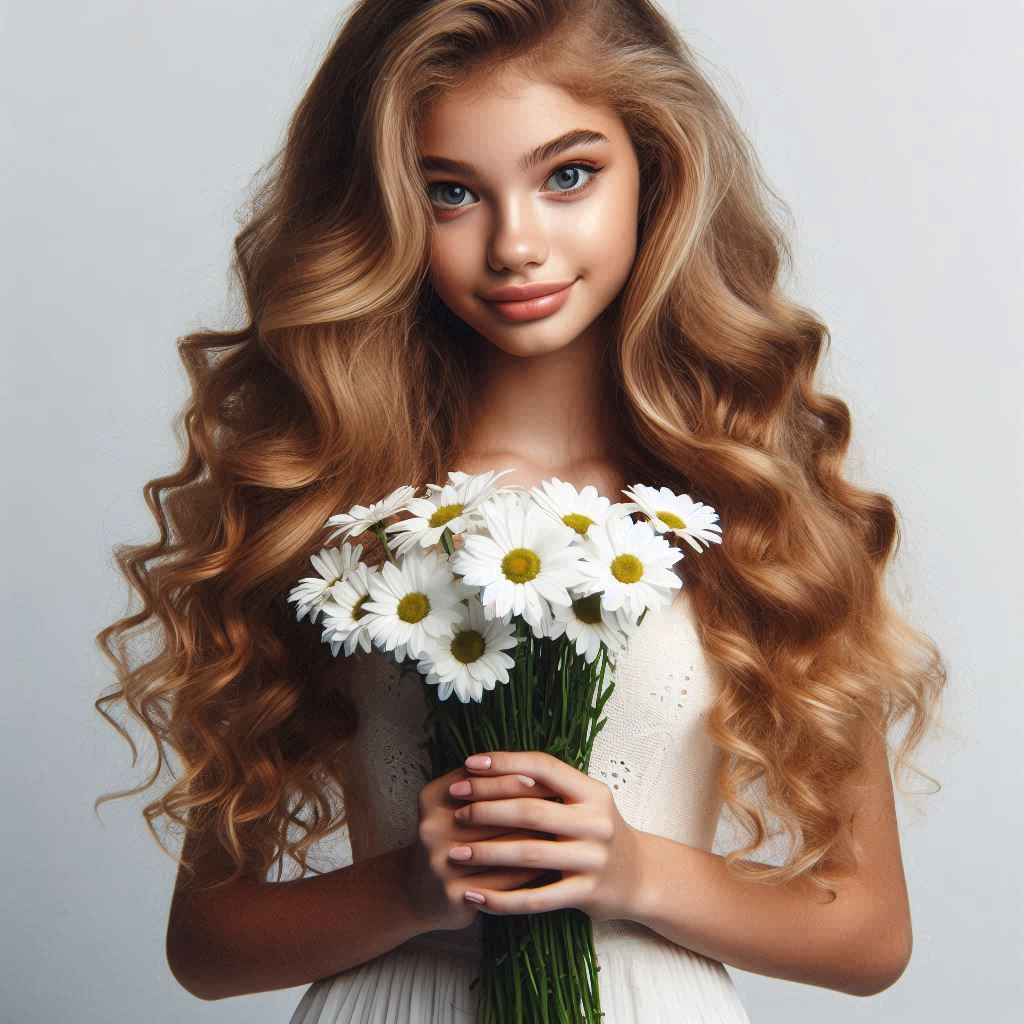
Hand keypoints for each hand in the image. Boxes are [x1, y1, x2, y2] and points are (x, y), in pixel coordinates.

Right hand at [404, 764, 560, 931]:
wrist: (419, 892)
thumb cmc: (450, 839)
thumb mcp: (453, 805)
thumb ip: (483, 785)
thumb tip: (536, 773)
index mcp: (433, 797)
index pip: (482, 781)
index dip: (516, 780)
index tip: (549, 782)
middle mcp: (432, 827)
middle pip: (494, 813)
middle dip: (533, 809)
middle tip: (564, 808)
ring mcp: (441, 862)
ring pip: (503, 846)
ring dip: (537, 840)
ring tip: (564, 834)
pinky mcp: (454, 893)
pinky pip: (503, 879)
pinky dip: (530, 871)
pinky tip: (550, 865)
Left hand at [444, 751, 641, 919]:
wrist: (639, 876)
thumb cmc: (597, 831)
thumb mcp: (584, 801)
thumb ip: (548, 787)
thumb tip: (488, 769)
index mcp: (591, 791)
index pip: (543, 768)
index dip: (504, 763)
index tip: (470, 765)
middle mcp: (595, 821)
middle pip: (531, 810)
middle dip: (487, 808)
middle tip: (456, 809)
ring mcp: (592, 859)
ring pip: (529, 853)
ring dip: (486, 853)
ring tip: (454, 853)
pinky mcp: (586, 893)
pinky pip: (535, 898)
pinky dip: (500, 899)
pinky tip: (473, 895)